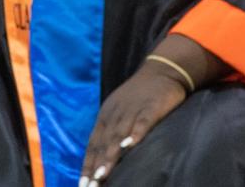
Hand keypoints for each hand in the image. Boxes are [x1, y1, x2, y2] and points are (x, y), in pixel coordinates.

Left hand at [80, 61, 188, 184]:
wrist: (162, 70)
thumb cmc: (139, 95)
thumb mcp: (119, 111)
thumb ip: (111, 132)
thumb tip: (100, 160)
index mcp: (106, 116)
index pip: (93, 143)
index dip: (87, 164)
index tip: (83, 184)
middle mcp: (116, 114)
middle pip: (103, 142)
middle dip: (96, 166)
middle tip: (90, 186)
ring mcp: (133, 109)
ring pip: (119, 135)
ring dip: (110, 155)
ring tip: (103, 174)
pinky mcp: (152, 107)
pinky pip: (142, 121)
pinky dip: (135, 133)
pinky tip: (131, 146)